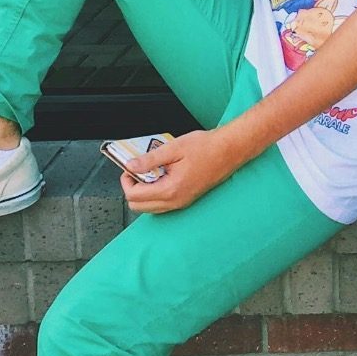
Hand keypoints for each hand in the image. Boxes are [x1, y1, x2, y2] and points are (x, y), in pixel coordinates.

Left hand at [118, 128, 247, 213]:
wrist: (230, 150)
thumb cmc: (207, 148)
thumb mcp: (174, 148)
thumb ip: (149, 160)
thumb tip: (131, 166)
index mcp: (171, 189)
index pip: (135, 196)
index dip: (127, 180)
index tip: (130, 167)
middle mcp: (176, 200)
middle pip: (139, 206)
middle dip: (132, 189)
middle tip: (137, 170)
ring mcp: (182, 202)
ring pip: (150, 208)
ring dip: (144, 192)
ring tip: (149, 172)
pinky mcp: (186, 199)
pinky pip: (162, 204)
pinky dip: (155, 193)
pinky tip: (162, 176)